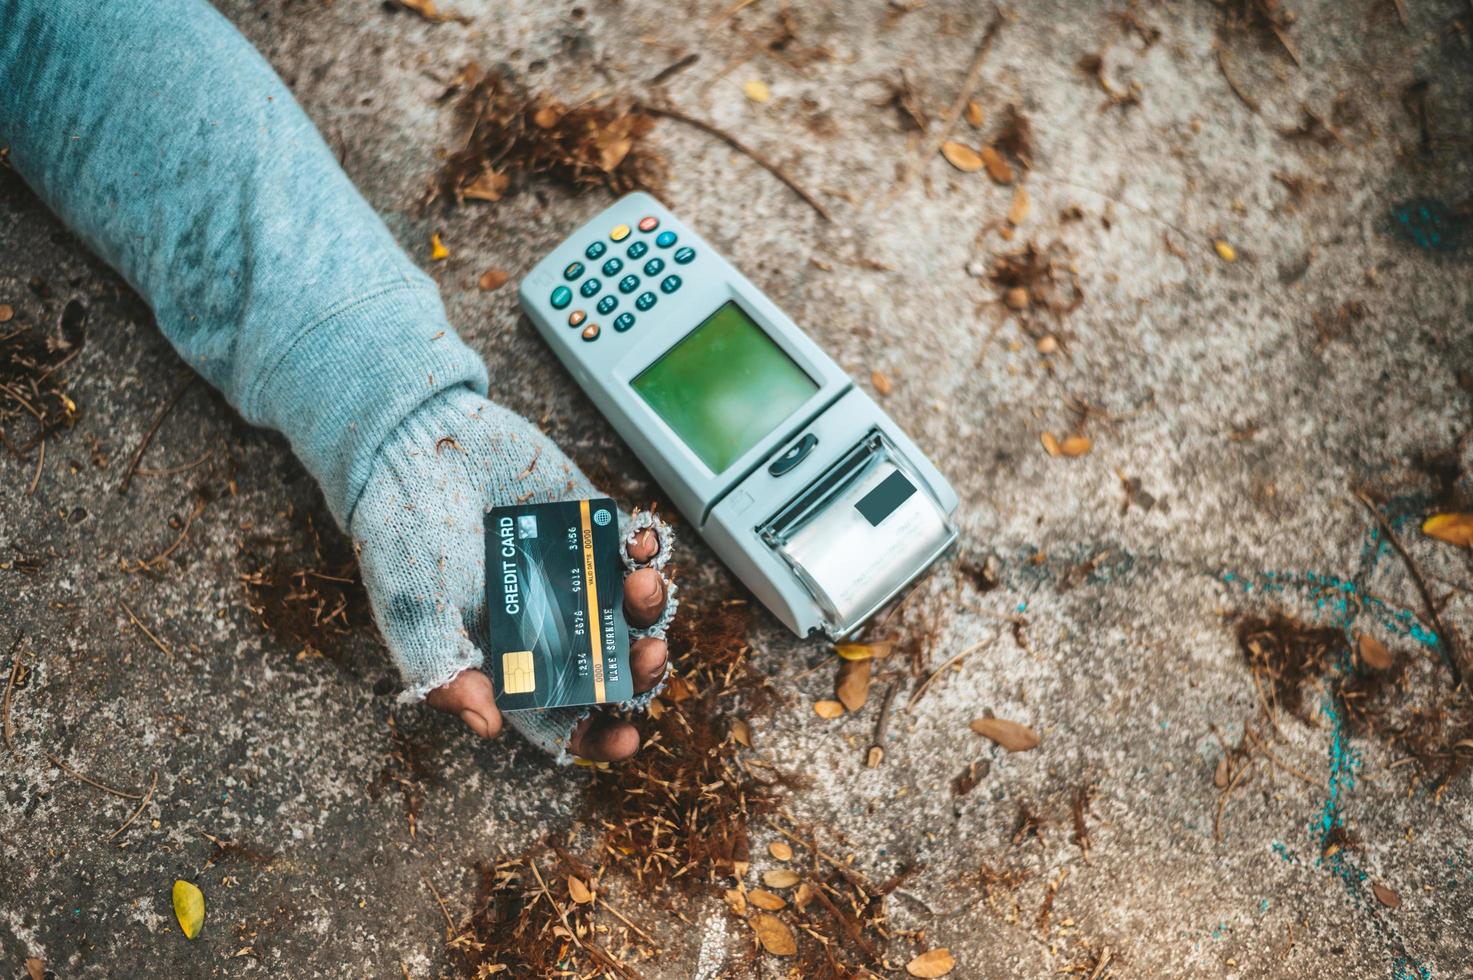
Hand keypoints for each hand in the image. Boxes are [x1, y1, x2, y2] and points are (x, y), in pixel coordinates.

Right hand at [351, 385, 675, 761]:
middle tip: (647, 654)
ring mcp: (575, 575)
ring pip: (633, 610)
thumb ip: (445, 670)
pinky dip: (647, 550)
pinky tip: (641, 546)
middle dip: (641, 669)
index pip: (562, 714)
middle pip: (614, 665)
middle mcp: (550, 624)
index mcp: (510, 659)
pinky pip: (632, 549)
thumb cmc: (402, 535)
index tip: (627, 736)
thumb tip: (489, 727)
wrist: (409, 446)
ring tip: (642, 584)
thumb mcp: (411, 612)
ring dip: (651, 607)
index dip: (598, 734)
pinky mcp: (589, 526)